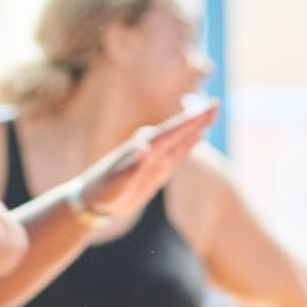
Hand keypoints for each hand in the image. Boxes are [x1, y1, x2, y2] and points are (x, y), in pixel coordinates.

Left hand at [67, 99, 219, 220]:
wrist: (91, 202)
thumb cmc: (101, 193)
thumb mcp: (114, 184)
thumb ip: (131, 168)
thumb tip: (146, 147)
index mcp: (143, 150)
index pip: (171, 131)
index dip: (190, 120)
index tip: (208, 107)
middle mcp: (149, 151)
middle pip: (177, 131)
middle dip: (196, 119)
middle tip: (216, 104)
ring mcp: (152, 160)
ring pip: (178, 141)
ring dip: (193, 129)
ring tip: (208, 116)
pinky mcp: (153, 171)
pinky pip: (174, 155)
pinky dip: (186, 145)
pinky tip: (193, 139)